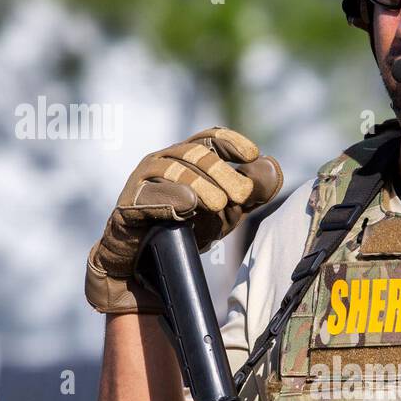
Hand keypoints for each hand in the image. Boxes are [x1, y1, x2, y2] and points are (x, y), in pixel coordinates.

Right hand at [85, 127, 282, 314]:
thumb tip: (272, 166)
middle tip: (242, 195)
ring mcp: (141, 180)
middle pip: (194, 153)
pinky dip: (170, 198)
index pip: (209, 137)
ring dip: (200, 185)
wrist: (146, 263)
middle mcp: (162, 160)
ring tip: (220, 205)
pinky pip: (147, 195)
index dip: (231, 142)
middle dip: (221, 172)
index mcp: (186, 157)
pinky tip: (188, 206)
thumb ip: (251, 192)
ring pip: (172, 170)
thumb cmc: (187, 228)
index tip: (252, 154)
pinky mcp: (127, 204)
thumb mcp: (227, 211)